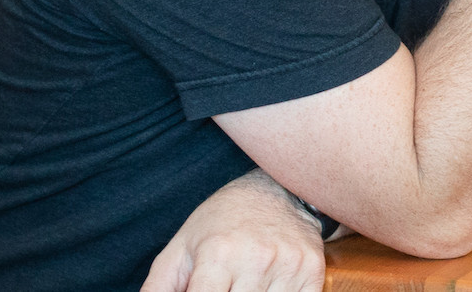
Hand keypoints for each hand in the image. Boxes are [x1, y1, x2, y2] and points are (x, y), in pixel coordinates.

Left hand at [143, 169, 324, 291]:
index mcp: (217, 254)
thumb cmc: (220, 223)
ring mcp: (288, 266)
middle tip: (225, 289)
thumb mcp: (182, 248)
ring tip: (242, 285)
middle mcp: (255, 258)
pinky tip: (267, 288)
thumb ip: (159, 287)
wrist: (275, 190)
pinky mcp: (313, 271)